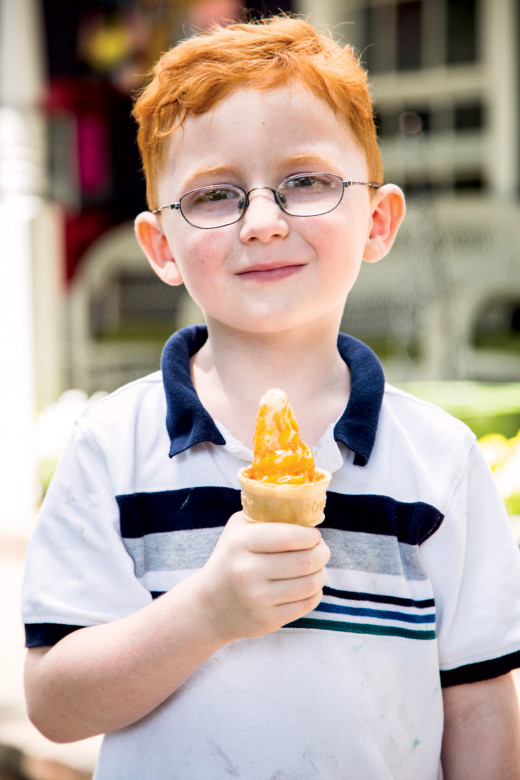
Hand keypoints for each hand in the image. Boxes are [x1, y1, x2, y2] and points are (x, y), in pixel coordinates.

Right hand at [192, 512, 329, 642]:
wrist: (208, 607)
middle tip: (321, 550)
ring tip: (317, 567)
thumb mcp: (237, 530)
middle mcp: (248, 572)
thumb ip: (264, 515)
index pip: (288, 536)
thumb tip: (303, 510)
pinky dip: (315, 592)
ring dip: (321, 572)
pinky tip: (308, 585)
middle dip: (322, 553)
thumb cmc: (230, 559)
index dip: (310, 535)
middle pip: (305, 561)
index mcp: (241, 543)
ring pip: (310, 583)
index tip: (314, 535)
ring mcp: (257, 599)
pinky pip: (307, 604)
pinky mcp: (267, 620)